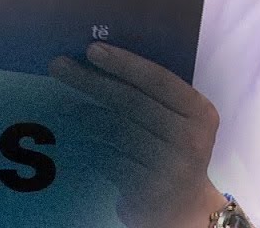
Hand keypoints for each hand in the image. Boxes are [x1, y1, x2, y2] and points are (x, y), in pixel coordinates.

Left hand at [49, 42, 225, 227]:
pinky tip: (80, 142)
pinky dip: (91, 148)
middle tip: (59, 66)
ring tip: (67, 108)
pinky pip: (108, 159)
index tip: (92, 49)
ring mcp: (168, 167)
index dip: (124, 63)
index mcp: (200, 113)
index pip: (158, 80)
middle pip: (130, 101)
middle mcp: (189, 139)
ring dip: (85, 116)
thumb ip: (154, 95)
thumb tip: (101, 59)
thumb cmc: (176, 152)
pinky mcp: (146, 190)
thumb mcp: (180, 121)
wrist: (186, 209)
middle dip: (91, 81)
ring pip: (115, 130)